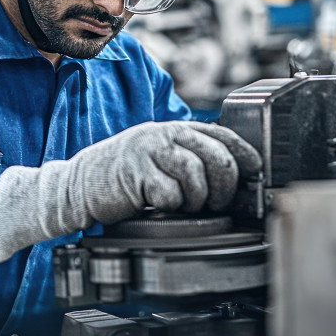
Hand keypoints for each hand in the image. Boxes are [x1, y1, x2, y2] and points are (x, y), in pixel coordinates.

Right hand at [0, 121, 260, 263]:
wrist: (78, 186)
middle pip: (216, 156)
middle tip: (218, 202)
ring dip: (198, 198)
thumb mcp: (159, 157)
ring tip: (188, 205)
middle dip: (225, 185)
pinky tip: (163, 206)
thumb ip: (188, 157)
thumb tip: (231, 174)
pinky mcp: (135, 175)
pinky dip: (172, 205)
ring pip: (196, 174)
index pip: (221, 134)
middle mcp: (164, 136)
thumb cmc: (124, 176)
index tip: (256, 170)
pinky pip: (170, 193)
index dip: (244, 153)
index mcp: (174, 130)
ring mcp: (149, 153)